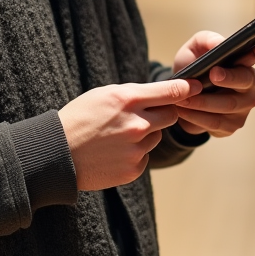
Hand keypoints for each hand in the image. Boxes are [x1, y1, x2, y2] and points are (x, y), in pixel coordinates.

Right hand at [58, 79, 201, 190]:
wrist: (57, 154)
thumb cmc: (79, 118)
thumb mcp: (104, 94)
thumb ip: (134, 94)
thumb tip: (161, 95)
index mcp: (128, 99)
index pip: (171, 92)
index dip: (187, 88)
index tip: (196, 87)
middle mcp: (137, 124)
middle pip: (171, 115)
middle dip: (165, 112)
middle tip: (148, 113)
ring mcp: (136, 148)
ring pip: (156, 136)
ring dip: (146, 134)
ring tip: (119, 135)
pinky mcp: (133, 168)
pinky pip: (145, 155)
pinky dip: (135, 153)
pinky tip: (115, 151)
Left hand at [170, 31, 254, 137]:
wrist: (178, 96)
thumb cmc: (194, 66)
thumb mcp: (194, 49)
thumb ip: (206, 41)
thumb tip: (218, 44)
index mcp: (245, 60)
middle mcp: (250, 83)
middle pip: (247, 79)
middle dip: (230, 77)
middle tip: (213, 74)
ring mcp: (244, 106)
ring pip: (228, 104)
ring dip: (203, 101)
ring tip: (182, 97)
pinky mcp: (232, 125)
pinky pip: (216, 122)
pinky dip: (196, 116)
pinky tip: (183, 110)